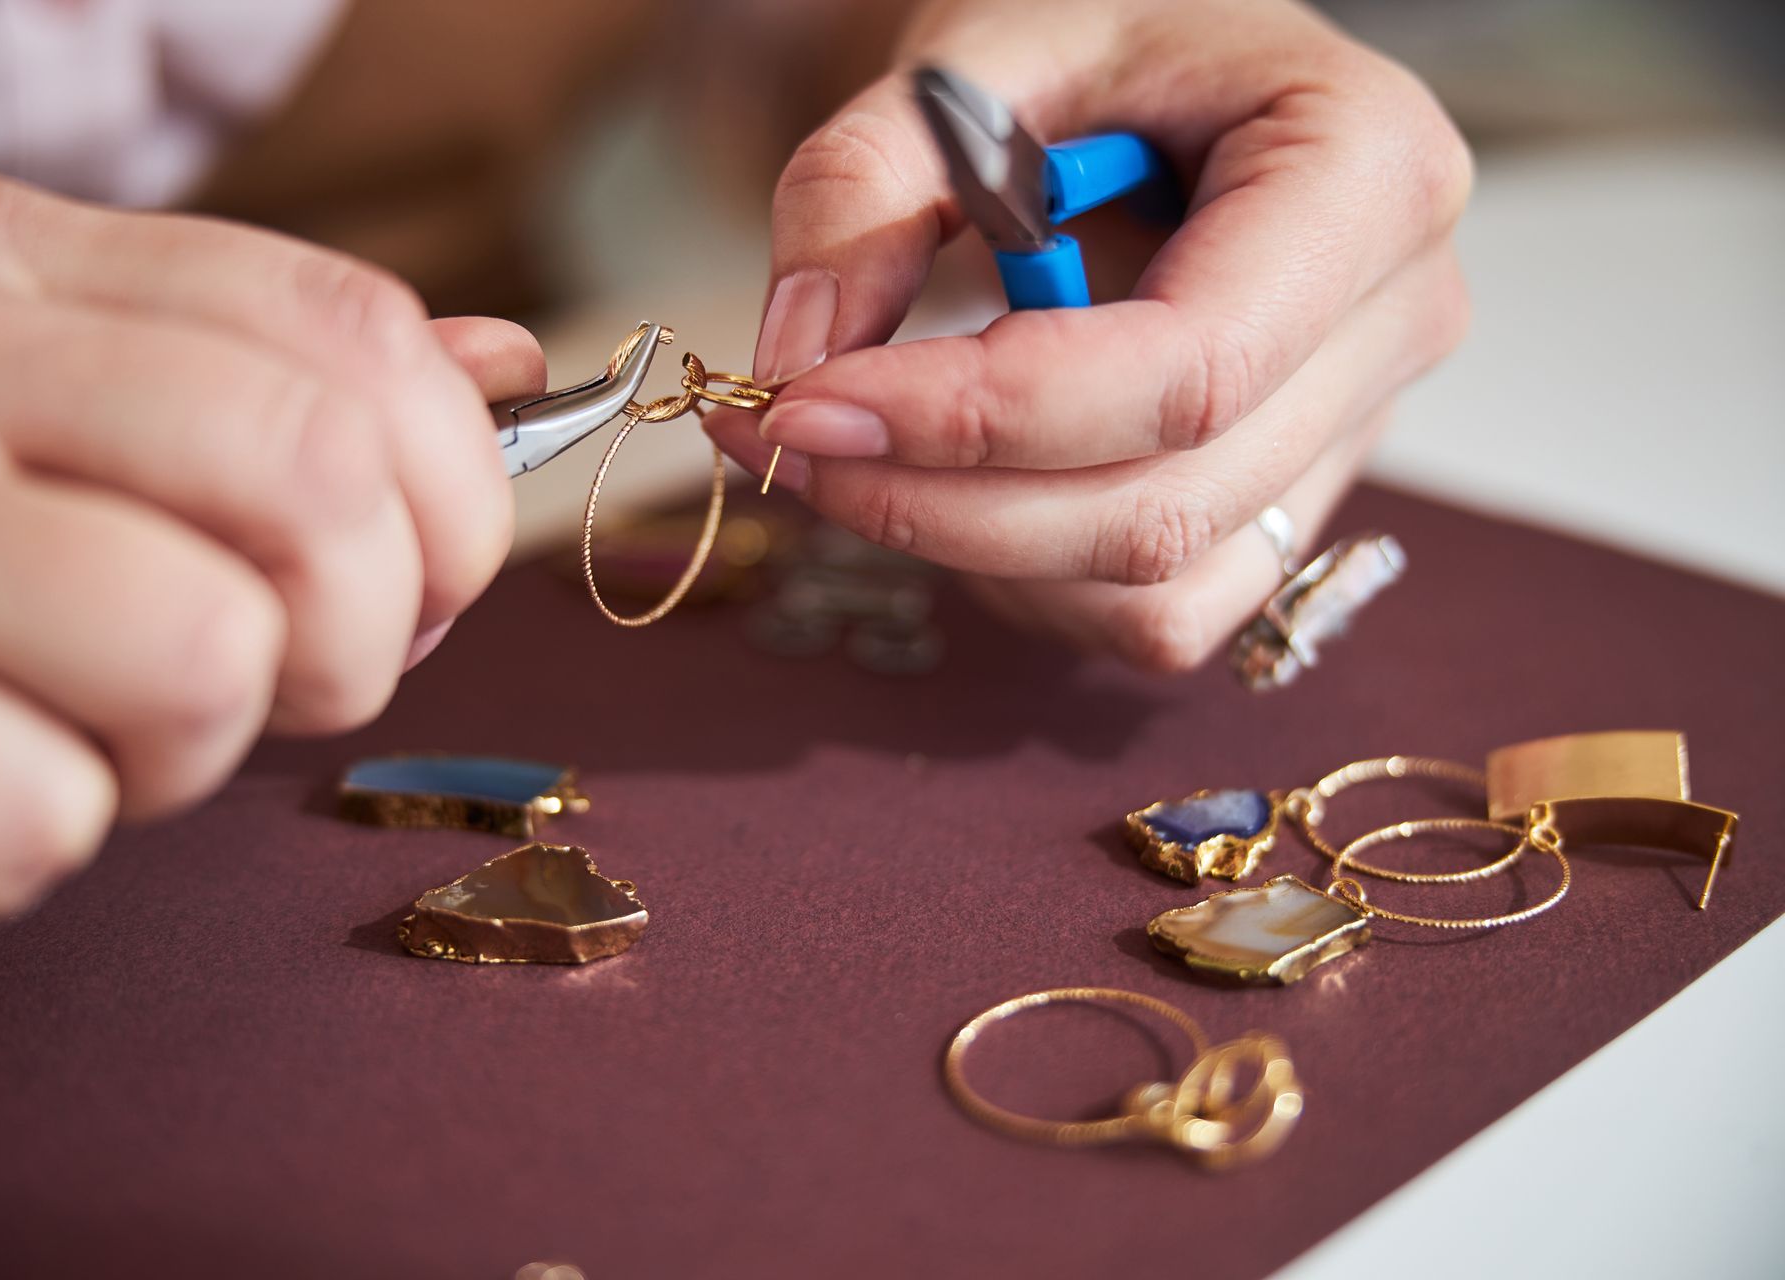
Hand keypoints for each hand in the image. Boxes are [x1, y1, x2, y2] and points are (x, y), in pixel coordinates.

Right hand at [0, 170, 542, 922]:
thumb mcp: (63, 393)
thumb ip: (274, 375)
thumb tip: (513, 371)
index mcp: (15, 255)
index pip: (354, 332)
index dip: (457, 487)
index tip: (432, 577)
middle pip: (314, 479)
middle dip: (354, 630)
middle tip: (273, 673)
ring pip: (199, 657)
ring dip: (184, 749)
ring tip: (83, 722)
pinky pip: (36, 816)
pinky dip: (30, 840)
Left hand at [706, 0, 1469, 671]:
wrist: (1162, 83)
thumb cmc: (1094, 45)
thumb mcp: (972, 60)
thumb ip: (864, 185)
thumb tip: (798, 352)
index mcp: (1365, 172)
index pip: (1187, 369)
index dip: (983, 417)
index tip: (810, 402)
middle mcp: (1395, 320)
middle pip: (1161, 503)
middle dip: (941, 501)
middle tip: (782, 438)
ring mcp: (1356, 430)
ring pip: (1155, 583)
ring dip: (971, 548)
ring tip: (862, 443)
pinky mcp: (1293, 504)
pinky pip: (1159, 614)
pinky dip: (1028, 578)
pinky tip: (963, 483)